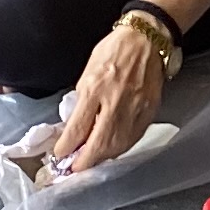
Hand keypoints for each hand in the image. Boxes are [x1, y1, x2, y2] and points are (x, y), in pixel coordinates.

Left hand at [49, 20, 166, 173]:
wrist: (146, 39)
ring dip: (103, 157)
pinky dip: (122, 148)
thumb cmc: (114, 51)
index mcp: (95, 88)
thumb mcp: (88, 72)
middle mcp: (115, 101)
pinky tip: (113, 149)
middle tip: (75, 169)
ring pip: (119, 145)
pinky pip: (134, 137)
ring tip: (92, 161)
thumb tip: (76, 126)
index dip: (67, 147)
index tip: (60, 156)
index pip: (78, 128)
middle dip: (85, 161)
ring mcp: (136, 108)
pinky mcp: (150, 110)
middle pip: (100, 143)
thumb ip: (82, 100)